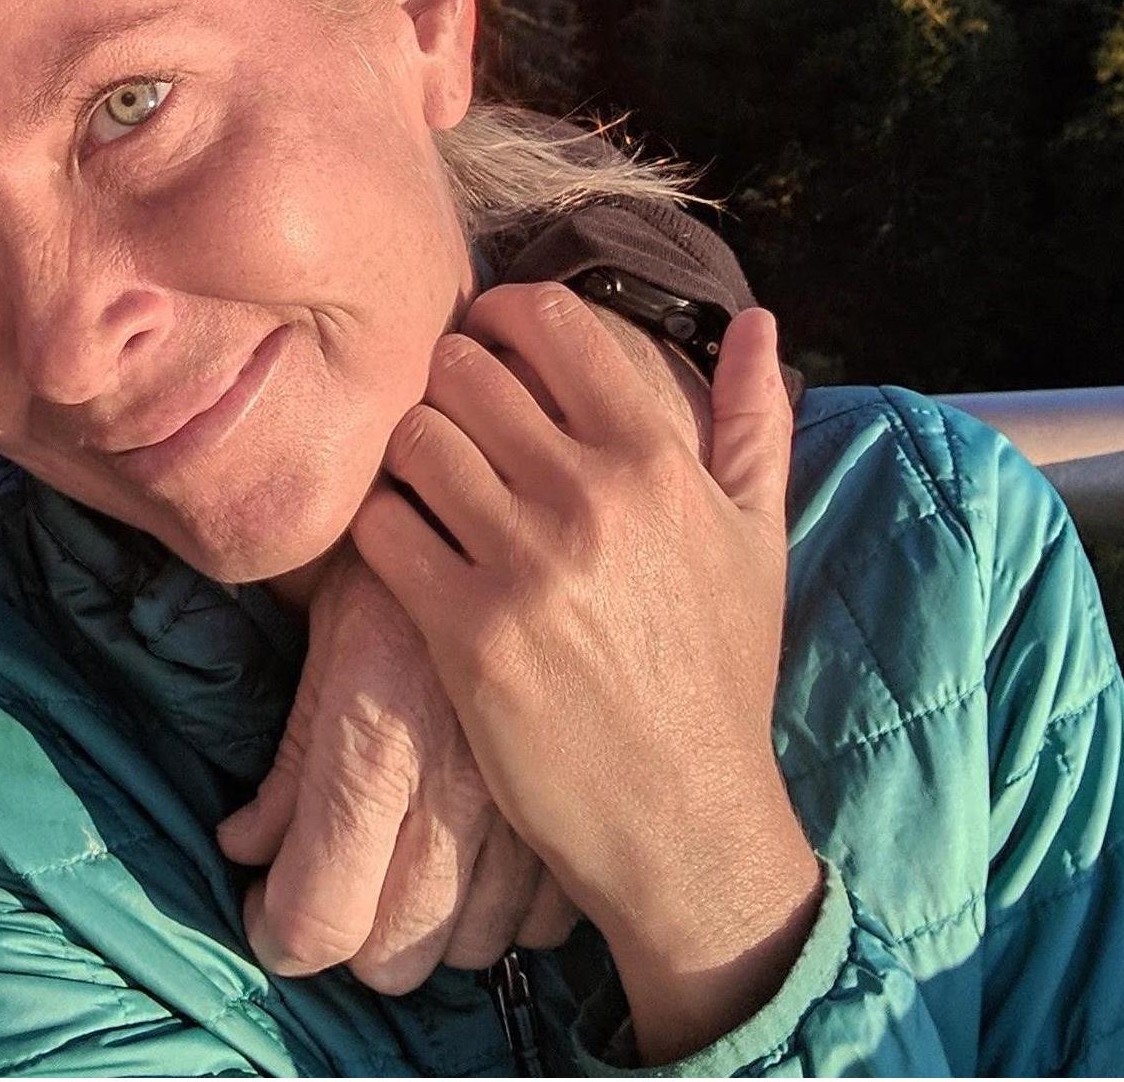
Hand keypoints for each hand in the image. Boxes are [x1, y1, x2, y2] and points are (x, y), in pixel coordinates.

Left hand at [216, 543, 577, 992]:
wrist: (523, 498)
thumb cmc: (405, 549)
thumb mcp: (337, 638)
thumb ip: (297, 756)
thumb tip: (248, 847)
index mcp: (378, 744)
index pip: (320, 914)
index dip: (284, 935)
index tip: (272, 918)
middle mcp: (457, 790)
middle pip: (396, 953)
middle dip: (356, 938)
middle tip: (338, 888)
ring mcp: (532, 803)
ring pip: (473, 944)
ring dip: (434, 926)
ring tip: (410, 865)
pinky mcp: (588, 792)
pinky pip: (544, 915)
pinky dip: (510, 907)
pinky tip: (484, 854)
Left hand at [352, 290, 819, 1064]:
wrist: (687, 822)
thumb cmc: (720, 674)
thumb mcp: (758, 541)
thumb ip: (755, 423)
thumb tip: (760, 323)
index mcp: (657, 461)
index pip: (549, 319)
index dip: (500, 316)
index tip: (488, 345)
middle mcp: (591, 497)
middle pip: (461, 370)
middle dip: (446, 388)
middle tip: (451, 425)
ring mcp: (525, 564)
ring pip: (413, 438)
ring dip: (407, 456)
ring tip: (426, 487)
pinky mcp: (465, 630)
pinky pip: (381, 525)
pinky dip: (380, 525)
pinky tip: (406, 548)